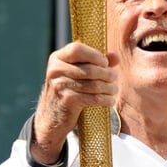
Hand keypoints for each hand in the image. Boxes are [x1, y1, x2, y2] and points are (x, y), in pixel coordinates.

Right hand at [31, 42, 118, 163]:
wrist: (51, 116)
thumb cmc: (68, 90)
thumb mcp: (77, 73)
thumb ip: (96, 62)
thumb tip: (115, 57)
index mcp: (57, 58)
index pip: (77, 49)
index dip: (95, 55)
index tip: (105, 63)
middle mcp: (55, 70)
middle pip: (90, 69)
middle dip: (107, 74)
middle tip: (114, 78)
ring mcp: (60, 85)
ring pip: (94, 85)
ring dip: (109, 88)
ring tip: (114, 89)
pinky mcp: (67, 101)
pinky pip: (93, 98)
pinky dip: (106, 99)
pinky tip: (110, 100)